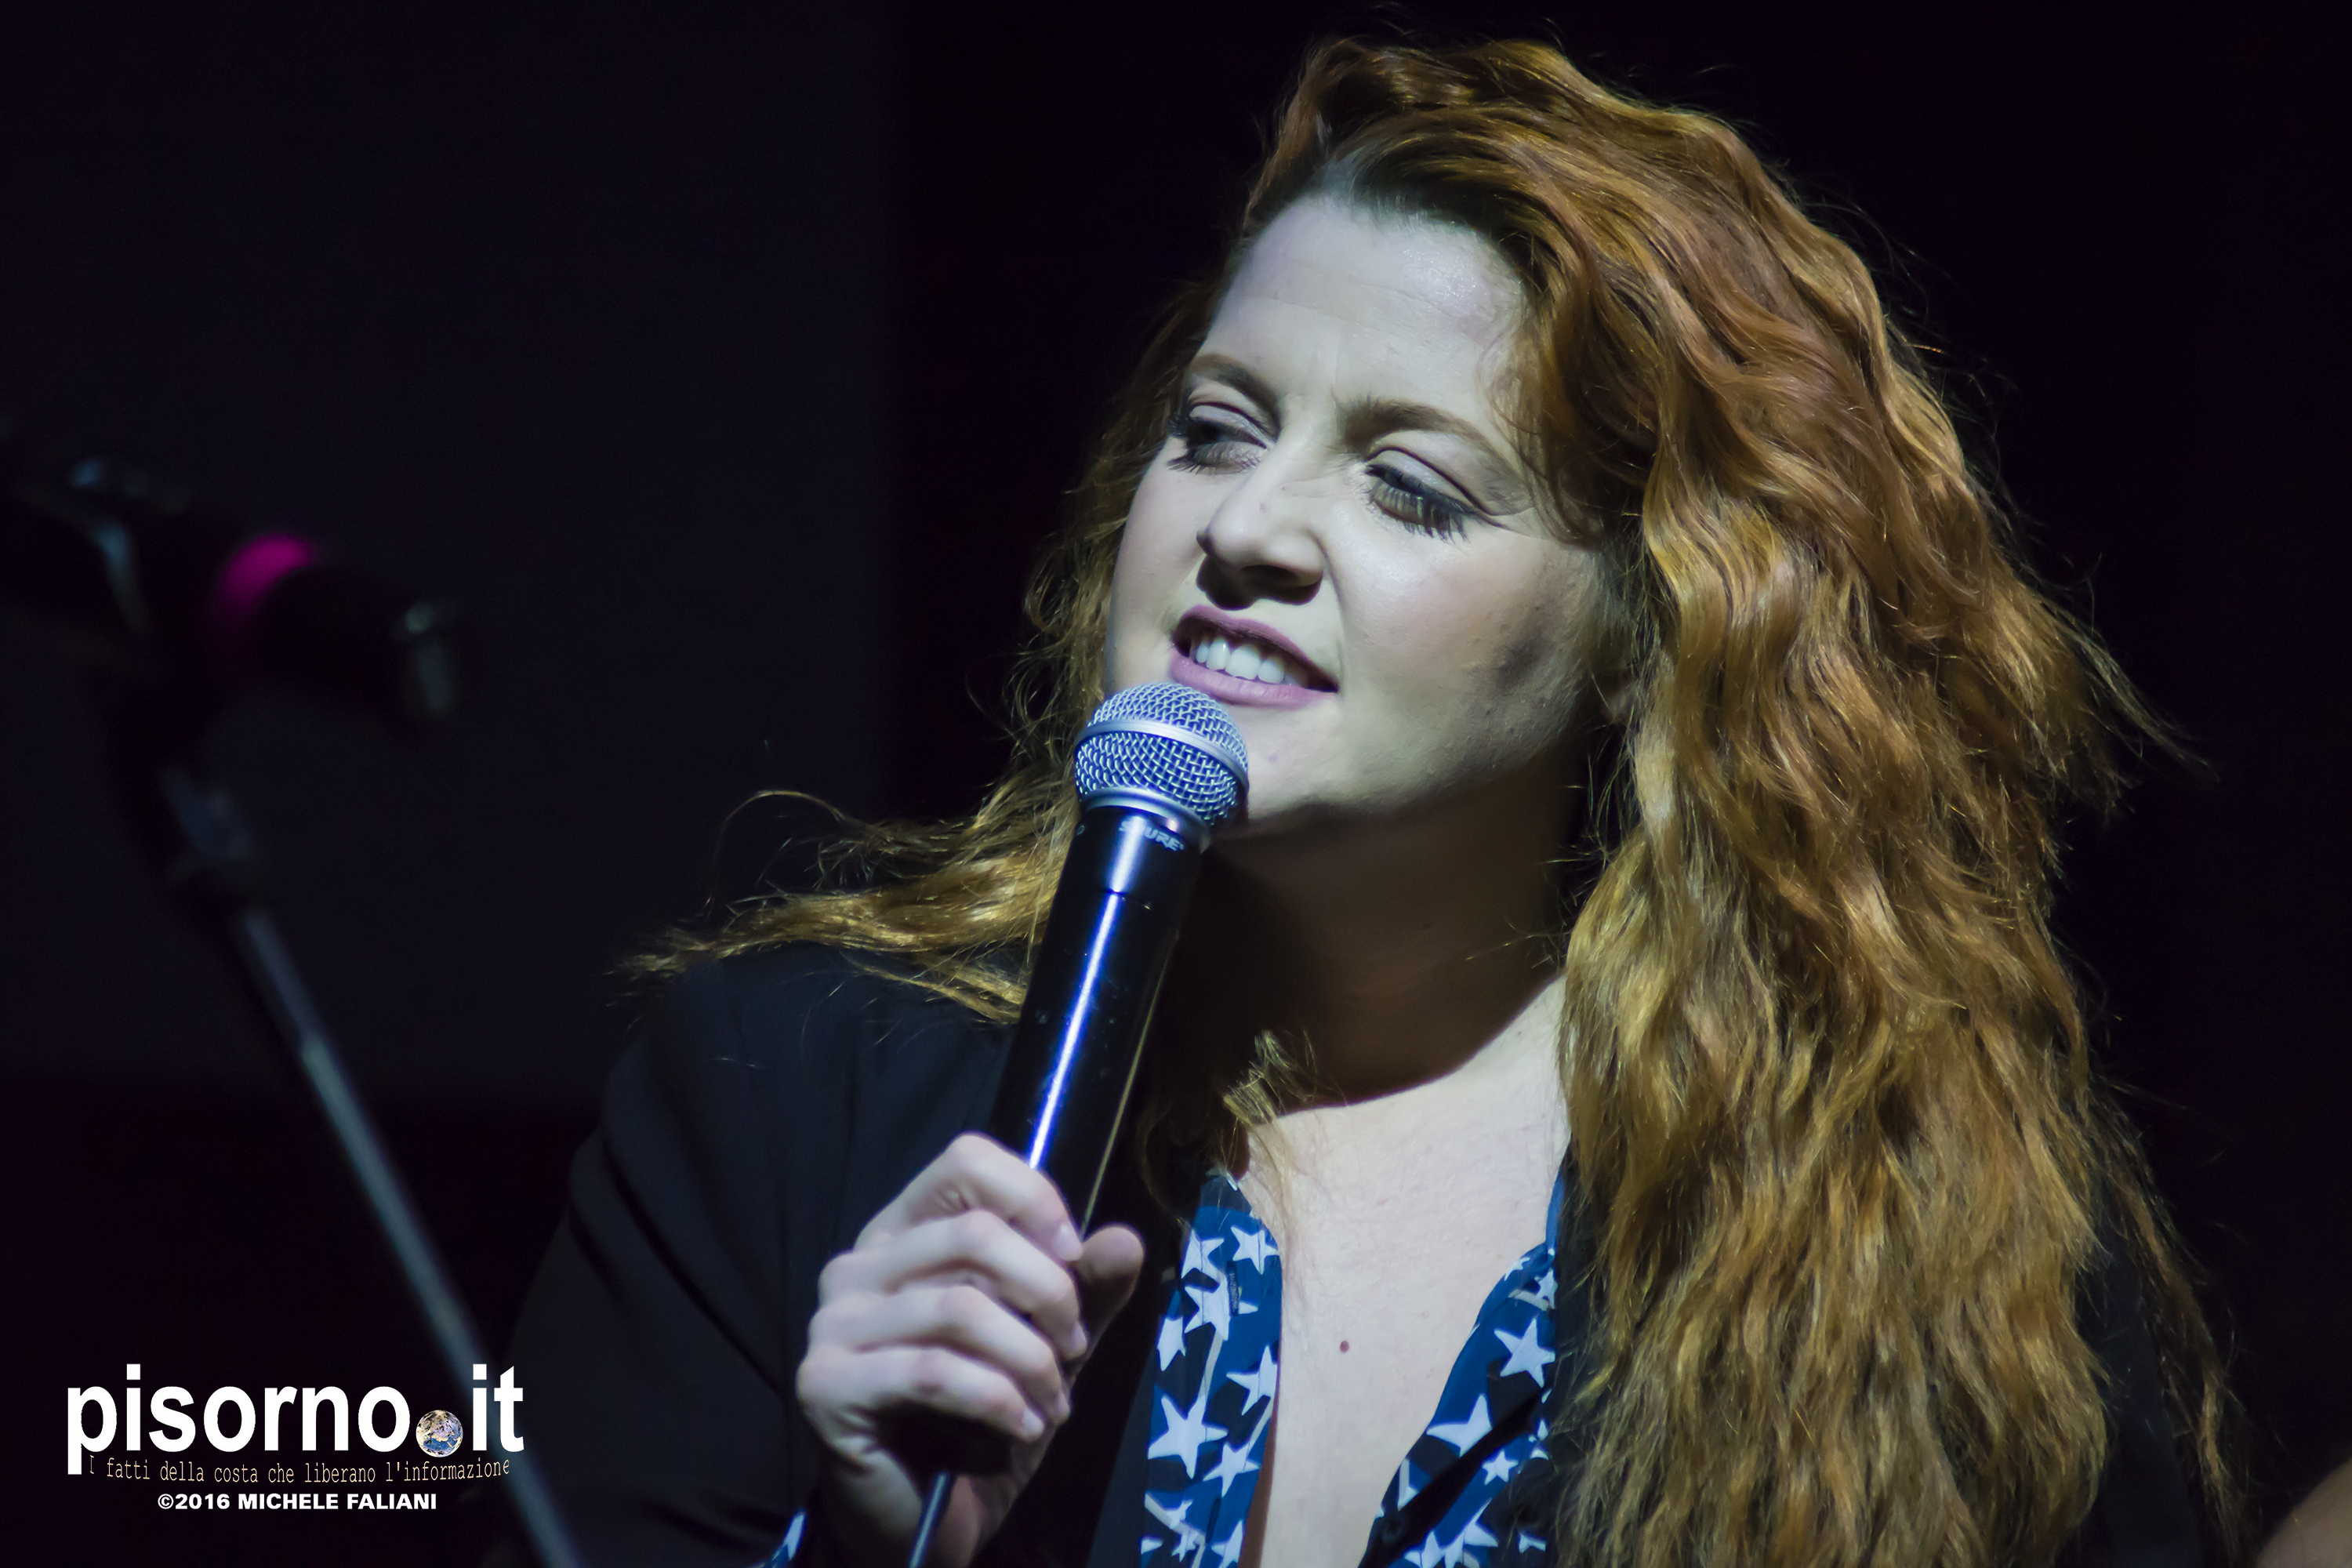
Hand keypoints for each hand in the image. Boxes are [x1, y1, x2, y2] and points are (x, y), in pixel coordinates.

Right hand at [796, 1133, 1145, 1564]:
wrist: (924, 1522)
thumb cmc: (978, 1420)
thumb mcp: (1046, 1347)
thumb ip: (1084, 1293)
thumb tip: (1125, 1240)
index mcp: (902, 1235)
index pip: (965, 1162)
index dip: (1033, 1199)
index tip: (1075, 1259)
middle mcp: (856, 1266)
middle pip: (974, 1233)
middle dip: (1049, 1293)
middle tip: (1074, 1349)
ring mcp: (833, 1324)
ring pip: (960, 1307)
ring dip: (1031, 1361)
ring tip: (1054, 1404)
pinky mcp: (827, 1385)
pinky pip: (934, 1371)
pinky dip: (998, 1399)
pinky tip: (1022, 1429)